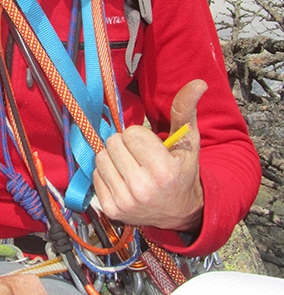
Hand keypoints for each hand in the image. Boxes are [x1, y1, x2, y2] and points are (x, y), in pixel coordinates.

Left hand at [93, 79, 206, 231]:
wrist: (180, 212)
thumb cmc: (182, 172)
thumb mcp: (188, 142)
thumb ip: (186, 110)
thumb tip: (198, 82)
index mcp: (163, 172)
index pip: (131, 133)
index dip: (140, 136)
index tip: (151, 147)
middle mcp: (142, 189)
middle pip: (113, 143)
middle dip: (125, 145)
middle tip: (140, 156)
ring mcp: (125, 202)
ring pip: (101, 157)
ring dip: (114, 157)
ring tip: (132, 166)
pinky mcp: (111, 210)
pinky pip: (96, 175)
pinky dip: (107, 173)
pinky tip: (123, 179)